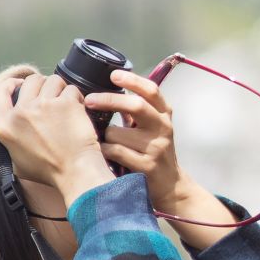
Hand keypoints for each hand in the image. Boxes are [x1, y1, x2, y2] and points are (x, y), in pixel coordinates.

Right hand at [0, 72, 109, 199]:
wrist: (75, 172)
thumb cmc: (49, 172)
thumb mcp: (17, 162)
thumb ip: (12, 143)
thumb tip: (13, 132)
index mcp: (5, 126)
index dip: (11, 83)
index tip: (20, 84)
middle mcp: (21, 113)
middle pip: (30, 81)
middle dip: (43, 84)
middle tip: (53, 96)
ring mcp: (43, 105)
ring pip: (53, 80)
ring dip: (61, 89)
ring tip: (67, 103)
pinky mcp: (65, 103)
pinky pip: (72, 89)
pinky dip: (77, 97)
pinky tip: (79, 109)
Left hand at [84, 69, 191, 209]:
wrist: (171, 185)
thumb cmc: (153, 151)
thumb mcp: (152, 127)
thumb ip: (137, 110)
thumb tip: (107, 90)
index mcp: (164, 114)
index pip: (151, 90)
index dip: (132, 80)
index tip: (113, 75)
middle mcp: (163, 128)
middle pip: (135, 106)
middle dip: (108, 100)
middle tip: (89, 99)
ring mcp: (156, 147)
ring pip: (117, 133)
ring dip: (103, 136)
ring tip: (101, 142)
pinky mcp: (146, 166)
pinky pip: (114, 152)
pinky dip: (103, 151)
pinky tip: (102, 154)